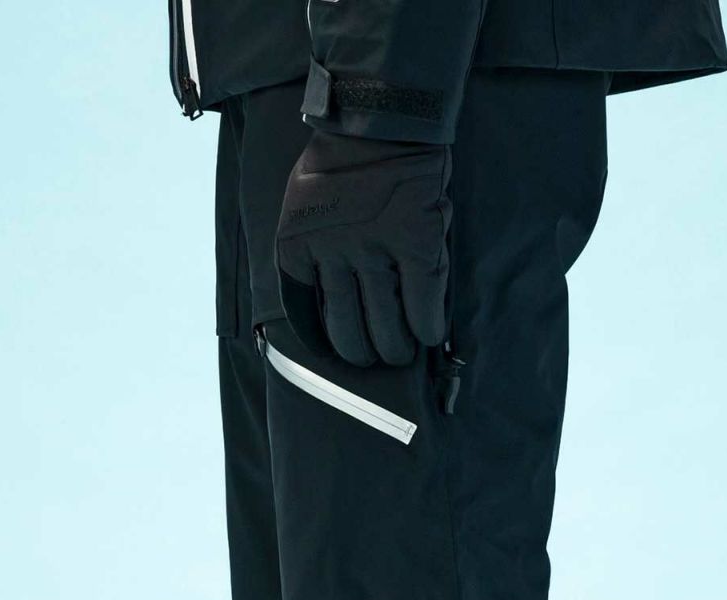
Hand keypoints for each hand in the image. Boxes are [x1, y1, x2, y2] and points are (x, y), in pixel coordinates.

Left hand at [276, 132, 451, 366]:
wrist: (378, 118)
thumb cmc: (341, 162)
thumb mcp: (301, 208)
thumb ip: (306, 251)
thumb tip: (320, 300)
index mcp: (296, 249)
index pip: (307, 317)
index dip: (327, 344)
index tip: (339, 352)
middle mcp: (332, 256)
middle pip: (349, 333)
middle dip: (365, 354)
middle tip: (379, 354)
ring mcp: (375, 252)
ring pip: (386, 328)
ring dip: (397, 349)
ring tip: (403, 351)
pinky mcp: (416, 245)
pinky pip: (422, 306)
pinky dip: (427, 328)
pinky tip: (429, 336)